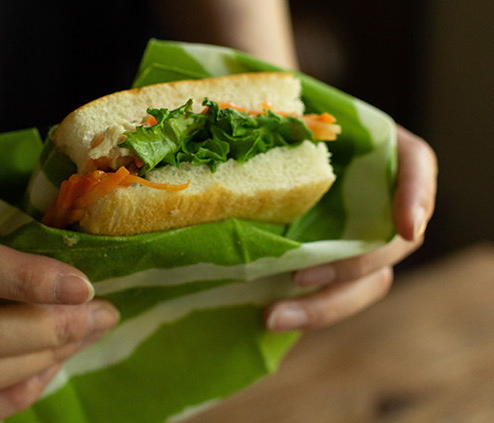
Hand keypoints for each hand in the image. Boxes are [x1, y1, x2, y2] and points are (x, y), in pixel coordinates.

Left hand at [266, 125, 437, 330]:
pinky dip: (311, 309)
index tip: (406, 227)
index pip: (416, 170)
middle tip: (299, 280)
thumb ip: (298, 111)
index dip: (416, 199)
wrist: (277, 145)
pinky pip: (337, 294)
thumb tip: (282, 112)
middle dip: (349, 269)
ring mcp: (364, 239)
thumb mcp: (296, 108)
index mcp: (387, 157)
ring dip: (325, 306)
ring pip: (365, 283)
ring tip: (274, 317)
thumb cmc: (289, 120)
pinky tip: (273, 317)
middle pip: (391, 246)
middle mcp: (386, 204)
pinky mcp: (337, 265)